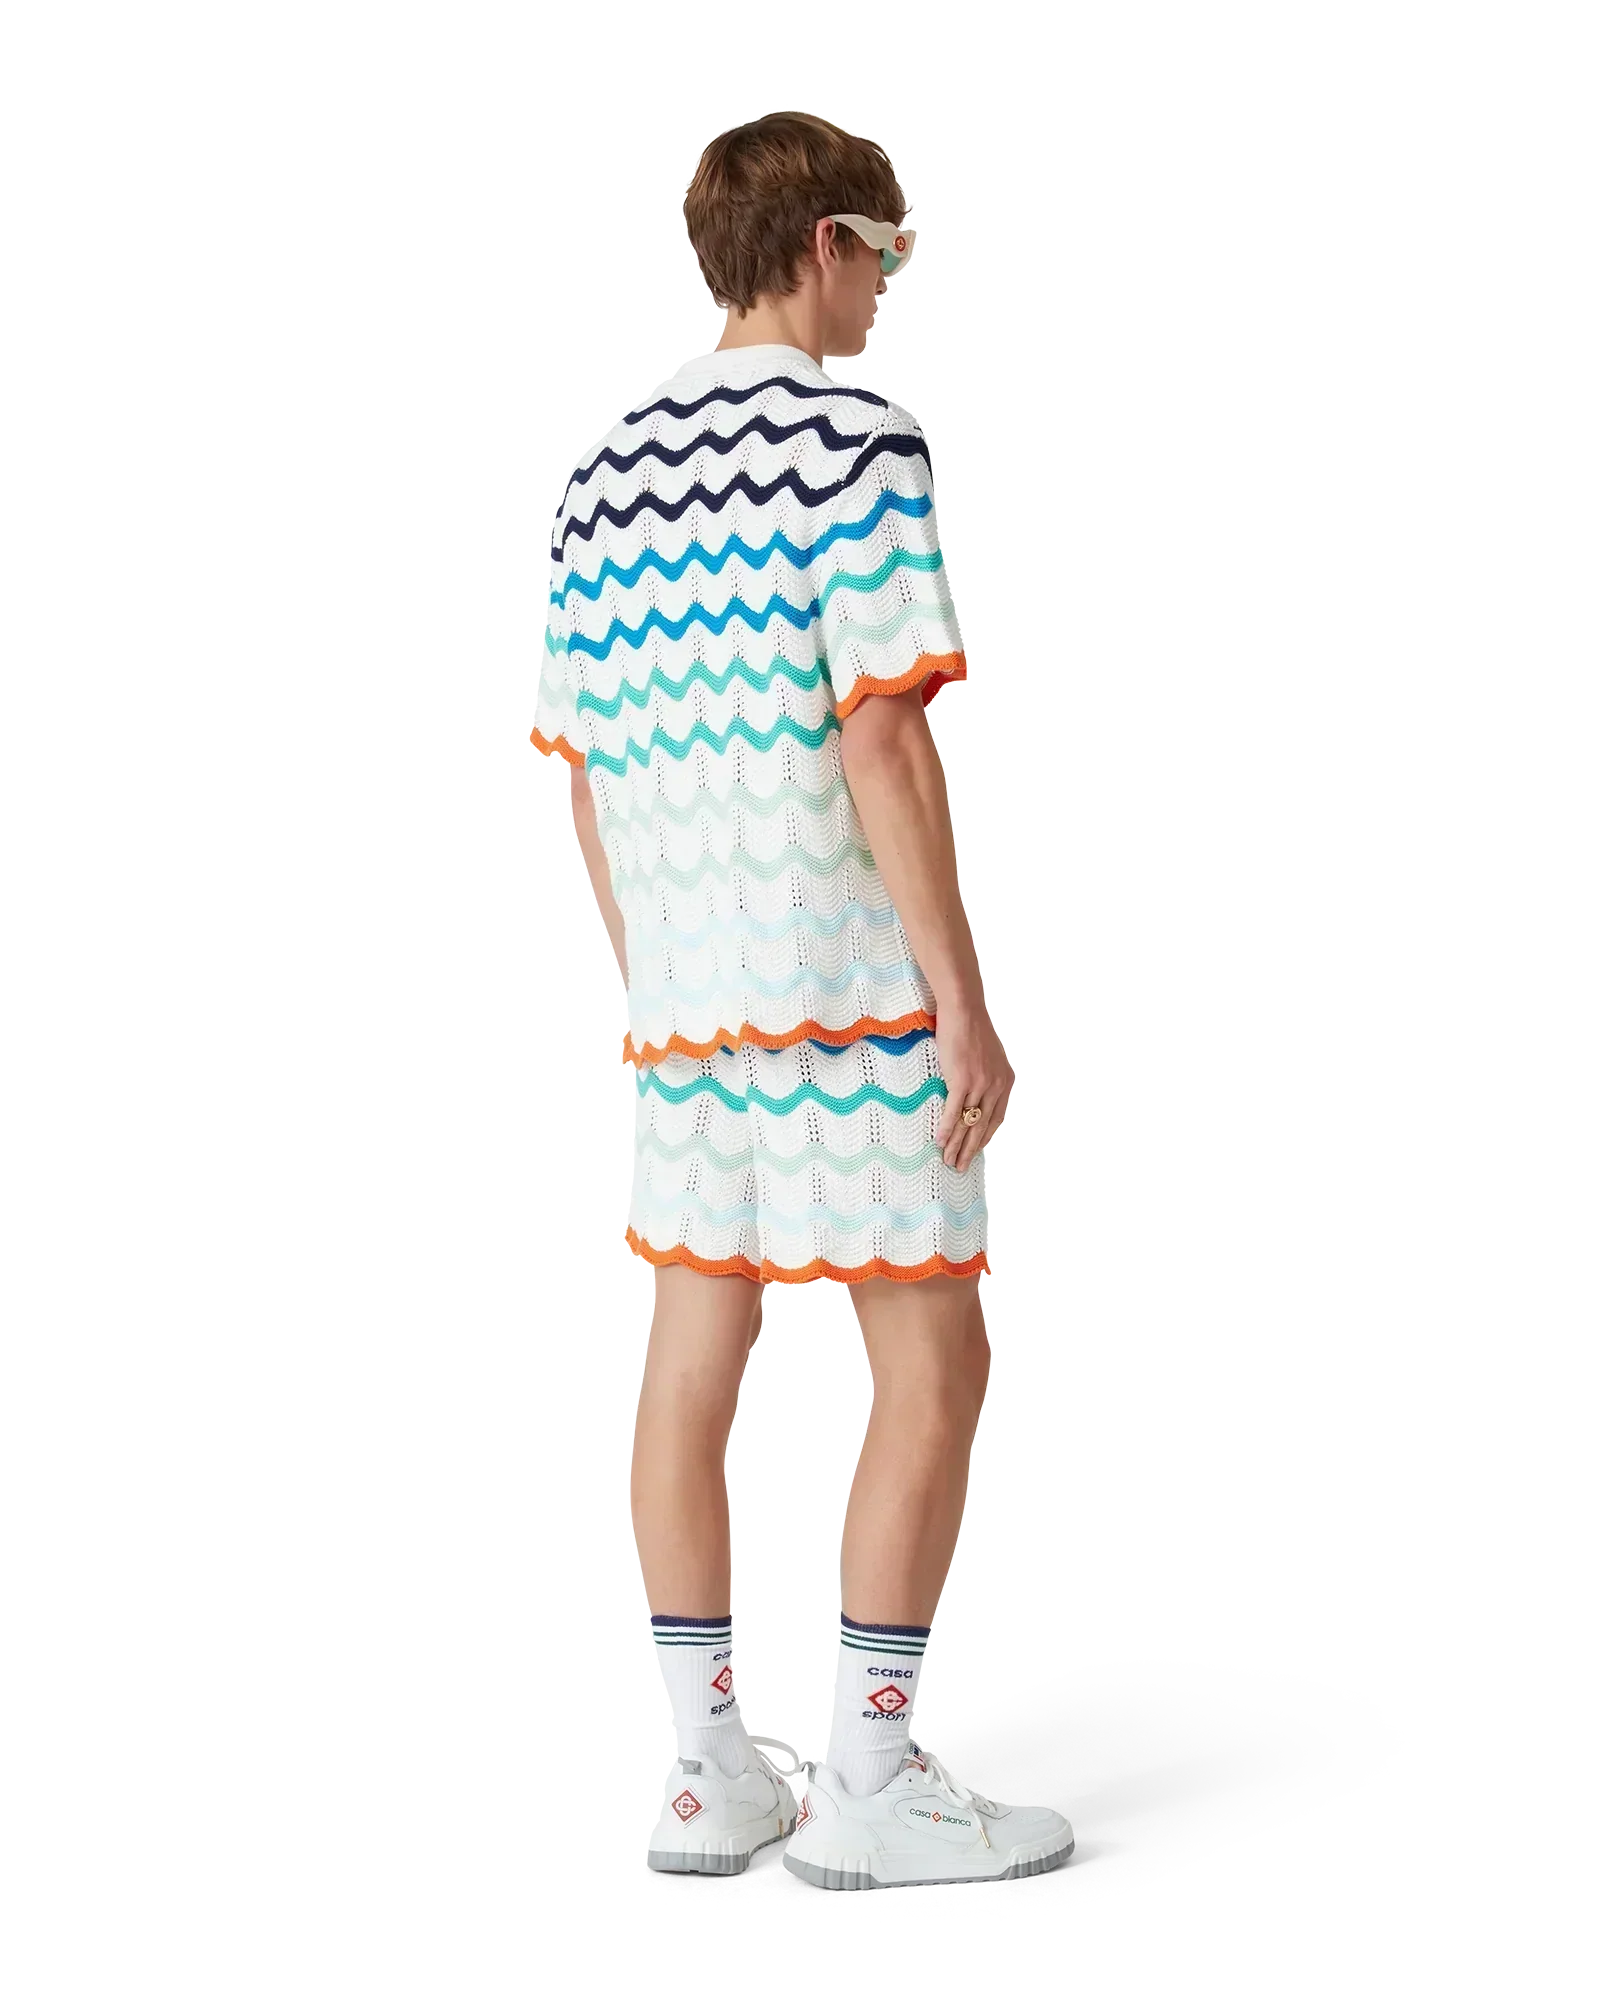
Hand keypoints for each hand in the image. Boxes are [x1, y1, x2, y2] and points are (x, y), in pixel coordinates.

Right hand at [932, 1002, 1015, 1171]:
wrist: (963, 1009)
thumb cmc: (970, 1029)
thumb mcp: (986, 1056)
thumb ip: (984, 1075)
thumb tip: (973, 1091)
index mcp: (1004, 1081)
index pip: (995, 1118)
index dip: (983, 1138)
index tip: (973, 1153)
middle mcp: (996, 1085)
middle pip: (982, 1126)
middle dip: (970, 1150)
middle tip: (959, 1167)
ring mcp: (980, 1083)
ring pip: (968, 1123)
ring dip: (957, 1145)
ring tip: (949, 1161)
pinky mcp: (962, 1079)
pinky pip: (954, 1110)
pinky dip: (947, 1129)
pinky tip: (940, 1142)